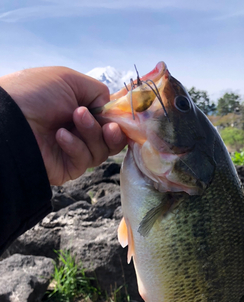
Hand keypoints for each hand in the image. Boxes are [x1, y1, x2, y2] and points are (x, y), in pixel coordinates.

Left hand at [0, 66, 126, 184]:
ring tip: (75, 119)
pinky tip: (60, 135)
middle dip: (111, 131)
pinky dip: (75, 146)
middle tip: (107, 125)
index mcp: (80, 108)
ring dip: (92, 133)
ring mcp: (74, 150)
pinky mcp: (69, 168)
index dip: (118, 119)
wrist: (9, 119)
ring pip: (102, 150)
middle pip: (111, 139)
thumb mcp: (70, 80)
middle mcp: (79, 130)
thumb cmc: (36, 93)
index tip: (120, 117)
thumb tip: (110, 109)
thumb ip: (98, 92)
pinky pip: (85, 160)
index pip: (109, 119)